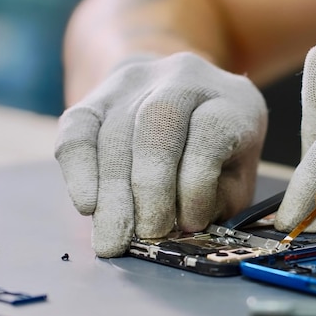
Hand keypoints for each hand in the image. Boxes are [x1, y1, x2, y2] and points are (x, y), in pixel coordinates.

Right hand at [55, 53, 266, 256]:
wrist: (186, 97)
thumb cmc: (220, 153)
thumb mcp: (237, 176)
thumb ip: (218, 198)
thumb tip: (182, 228)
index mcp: (232, 100)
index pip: (210, 132)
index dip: (196, 183)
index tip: (190, 224)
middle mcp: (186, 77)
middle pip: (157, 123)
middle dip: (149, 188)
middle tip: (145, 235)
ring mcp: (138, 80)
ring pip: (115, 130)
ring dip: (112, 192)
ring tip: (112, 238)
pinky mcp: (99, 93)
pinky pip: (78, 127)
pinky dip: (79, 169)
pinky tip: (87, 205)